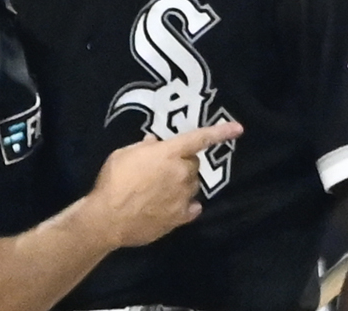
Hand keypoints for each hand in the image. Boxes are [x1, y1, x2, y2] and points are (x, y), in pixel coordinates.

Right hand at [85, 121, 242, 247]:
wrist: (107, 218)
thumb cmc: (112, 181)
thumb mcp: (123, 155)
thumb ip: (143, 148)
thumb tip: (154, 144)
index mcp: (168, 154)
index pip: (199, 139)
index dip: (219, 132)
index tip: (239, 128)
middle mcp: (181, 174)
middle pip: (194, 164)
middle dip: (183, 163)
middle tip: (163, 169)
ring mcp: (183, 197)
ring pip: (193, 186)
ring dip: (182, 184)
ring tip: (161, 190)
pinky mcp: (180, 218)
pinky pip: (192, 207)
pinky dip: (185, 205)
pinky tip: (171, 206)